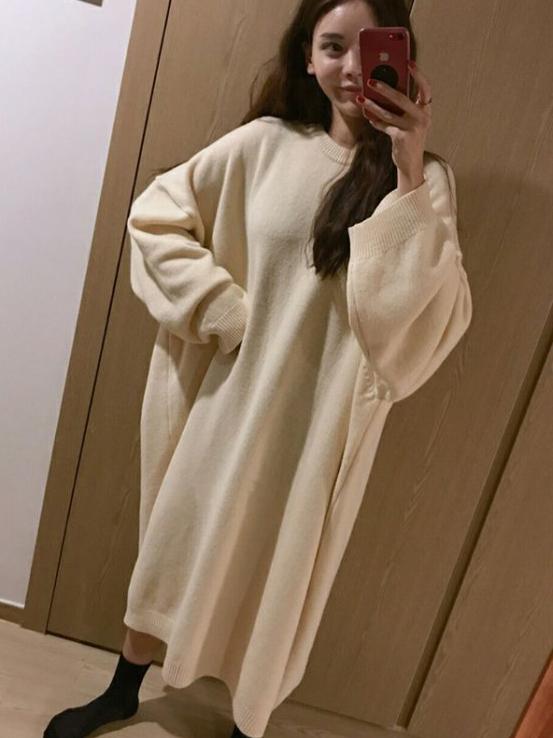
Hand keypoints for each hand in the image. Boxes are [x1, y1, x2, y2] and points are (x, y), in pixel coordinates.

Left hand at [355, 61, 431, 182]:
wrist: (411, 162)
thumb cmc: (409, 136)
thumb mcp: (410, 120)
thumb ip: (403, 106)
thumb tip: (384, 88)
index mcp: (426, 109)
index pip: (426, 88)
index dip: (418, 75)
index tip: (409, 62)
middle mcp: (422, 117)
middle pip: (401, 98)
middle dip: (384, 88)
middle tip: (370, 81)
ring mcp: (412, 128)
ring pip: (388, 112)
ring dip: (372, 105)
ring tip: (360, 98)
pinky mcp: (401, 137)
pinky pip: (384, 125)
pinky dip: (374, 120)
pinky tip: (366, 114)